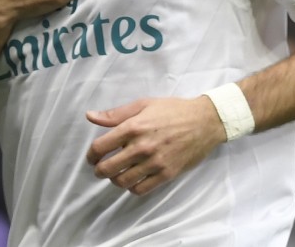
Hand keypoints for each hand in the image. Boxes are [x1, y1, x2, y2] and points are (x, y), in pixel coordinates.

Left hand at [85, 96, 225, 195]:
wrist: (204, 121)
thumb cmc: (172, 110)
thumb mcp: (143, 104)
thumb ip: (115, 114)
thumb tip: (90, 116)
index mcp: (133, 127)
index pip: (100, 147)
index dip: (91, 154)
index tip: (92, 156)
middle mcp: (141, 147)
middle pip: (108, 169)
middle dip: (99, 170)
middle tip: (100, 168)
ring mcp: (154, 163)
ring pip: (122, 182)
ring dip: (114, 180)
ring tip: (116, 174)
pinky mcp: (166, 174)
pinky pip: (141, 189)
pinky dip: (132, 187)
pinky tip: (133, 179)